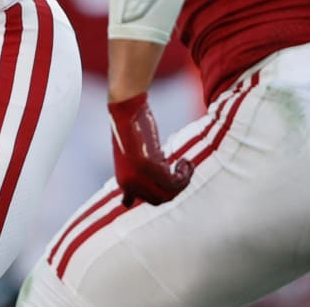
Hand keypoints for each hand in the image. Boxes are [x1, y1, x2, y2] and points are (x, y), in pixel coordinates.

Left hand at [108, 92, 191, 206]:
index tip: (171, 180)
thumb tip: (151, 181)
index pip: (147, 199)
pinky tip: (186, 160)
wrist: (126, 109)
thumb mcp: (134, 156)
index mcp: (123, 182)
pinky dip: (185, 174)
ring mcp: (138, 177)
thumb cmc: (132, 128)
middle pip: (160, 200)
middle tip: (182, 169)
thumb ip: (141, 172)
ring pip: (169, 193)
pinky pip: (174, 182)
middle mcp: (129, 184)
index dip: (162, 193)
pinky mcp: (149, 167)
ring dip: (183, 181)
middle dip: (176, 187)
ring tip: (186, 164)